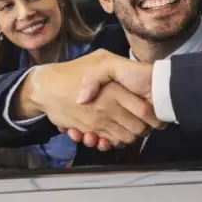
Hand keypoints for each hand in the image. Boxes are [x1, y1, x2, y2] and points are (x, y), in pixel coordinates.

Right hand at [18, 50, 161, 144]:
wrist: (46, 87)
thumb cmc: (74, 71)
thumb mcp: (100, 59)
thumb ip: (113, 68)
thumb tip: (128, 83)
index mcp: (116, 91)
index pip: (146, 111)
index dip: (154, 115)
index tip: (155, 113)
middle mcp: (110, 108)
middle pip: (139, 128)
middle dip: (145, 127)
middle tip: (145, 121)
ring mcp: (100, 121)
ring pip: (125, 138)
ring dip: (129, 136)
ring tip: (128, 126)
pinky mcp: (90, 130)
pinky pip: (108, 142)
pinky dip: (111, 142)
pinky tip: (108, 133)